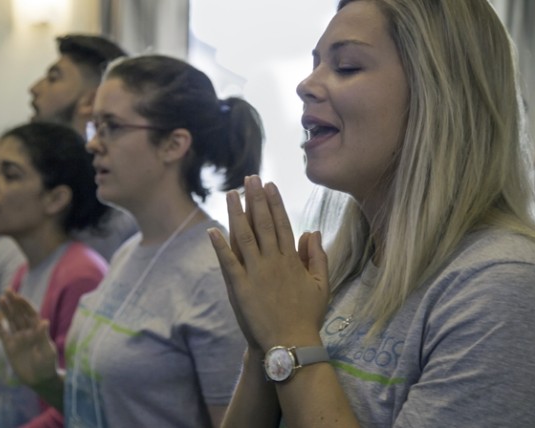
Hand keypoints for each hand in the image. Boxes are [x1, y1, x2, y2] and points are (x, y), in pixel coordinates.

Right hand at [0, 290, 58, 387]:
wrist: (39, 379)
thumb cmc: (47, 365)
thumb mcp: (47, 351)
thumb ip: (43, 336)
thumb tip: (44, 321)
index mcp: (39, 330)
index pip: (31, 313)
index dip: (25, 305)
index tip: (19, 296)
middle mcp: (28, 331)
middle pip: (20, 313)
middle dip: (14, 302)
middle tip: (8, 289)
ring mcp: (18, 338)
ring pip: (11, 320)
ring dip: (6, 310)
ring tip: (1, 298)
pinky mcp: (10, 347)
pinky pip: (3, 334)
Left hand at [208, 175, 329, 351]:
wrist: (290, 343)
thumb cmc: (308, 316)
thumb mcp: (321, 285)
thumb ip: (317, 257)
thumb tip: (313, 232)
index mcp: (292, 259)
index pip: (282, 224)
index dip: (274, 203)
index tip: (268, 185)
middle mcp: (273, 261)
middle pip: (263, 223)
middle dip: (255, 199)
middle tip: (249, 178)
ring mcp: (255, 273)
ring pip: (244, 236)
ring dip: (236, 213)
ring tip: (230, 193)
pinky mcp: (239, 287)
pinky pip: (228, 261)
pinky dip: (220, 245)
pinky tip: (212, 229)